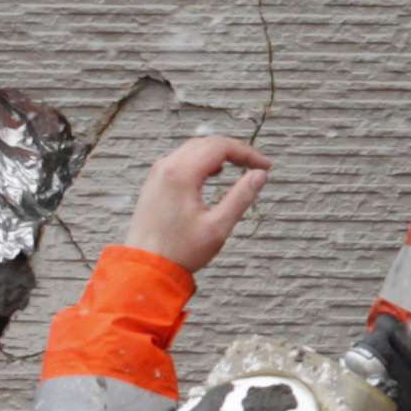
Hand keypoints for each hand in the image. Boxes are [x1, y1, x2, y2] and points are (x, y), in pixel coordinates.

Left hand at [121, 137, 272, 274]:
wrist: (145, 267)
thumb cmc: (179, 250)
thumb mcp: (218, 226)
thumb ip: (242, 196)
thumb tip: (260, 175)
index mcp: (181, 174)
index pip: (220, 147)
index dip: (247, 153)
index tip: (265, 166)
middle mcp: (166, 168)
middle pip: (206, 143)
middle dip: (235, 150)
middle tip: (256, 165)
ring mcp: (157, 174)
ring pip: (193, 149)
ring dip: (218, 153)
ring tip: (239, 166)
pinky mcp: (154, 183)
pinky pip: (180, 160)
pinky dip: (201, 160)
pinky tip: (213, 173)